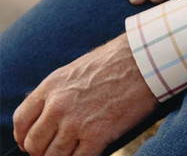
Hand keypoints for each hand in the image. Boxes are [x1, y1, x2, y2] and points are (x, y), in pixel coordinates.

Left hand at [13, 35, 157, 155]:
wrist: (146, 59)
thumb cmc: (116, 61)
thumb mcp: (77, 69)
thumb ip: (58, 93)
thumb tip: (49, 118)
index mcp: (52, 86)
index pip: (22, 121)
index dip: (24, 137)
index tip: (31, 143)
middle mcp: (59, 105)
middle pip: (34, 144)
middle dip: (42, 151)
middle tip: (56, 149)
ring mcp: (76, 122)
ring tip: (75, 149)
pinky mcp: (97, 136)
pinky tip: (91, 149)